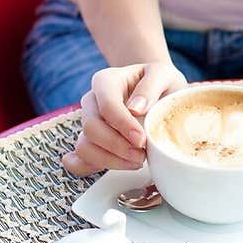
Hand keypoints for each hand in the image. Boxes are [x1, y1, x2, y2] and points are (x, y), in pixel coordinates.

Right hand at [62, 61, 187, 177]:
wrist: (158, 91)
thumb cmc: (159, 83)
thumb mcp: (163, 75)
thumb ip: (150, 86)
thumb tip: (135, 108)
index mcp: (106, 82)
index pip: (107, 106)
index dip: (122, 125)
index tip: (141, 139)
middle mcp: (92, 101)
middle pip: (91, 128)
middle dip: (117, 146)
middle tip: (142, 155)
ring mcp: (88, 122)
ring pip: (85, 146)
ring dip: (110, 160)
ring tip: (136, 162)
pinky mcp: (90, 141)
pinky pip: (80, 159)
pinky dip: (91, 168)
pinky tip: (111, 167)